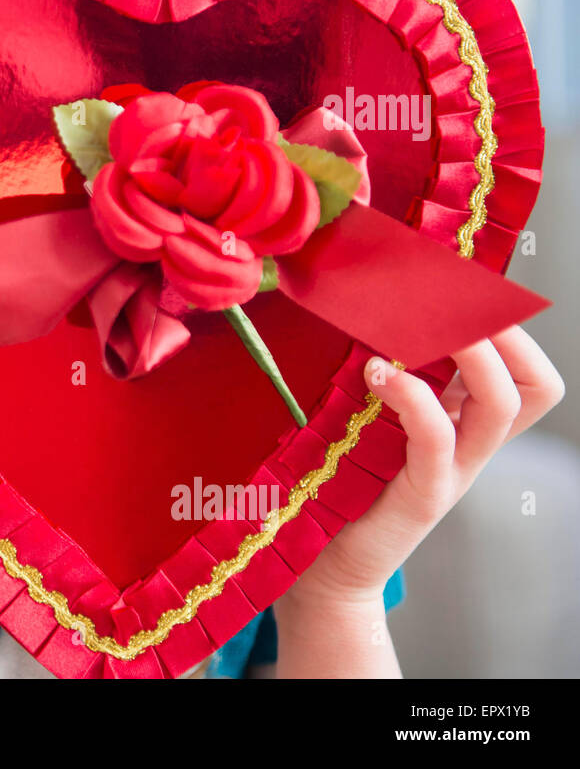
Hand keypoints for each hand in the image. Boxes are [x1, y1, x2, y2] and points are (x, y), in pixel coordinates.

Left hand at [282, 325, 563, 609]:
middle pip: (534, 385)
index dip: (507, 327)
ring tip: (419, 327)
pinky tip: (377, 374)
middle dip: (503, 332)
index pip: (524, 372)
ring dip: (469, 352)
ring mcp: (452, 473)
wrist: (320, 567)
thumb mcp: (364, 420)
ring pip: (502, 405)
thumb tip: (359, 309)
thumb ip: (377, 378)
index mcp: (461, 424)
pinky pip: (438, 437)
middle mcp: (469, 447)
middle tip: (450, 299)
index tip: (460, 287)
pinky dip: (413, 396)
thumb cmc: (335, 485)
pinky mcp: (423, 496)